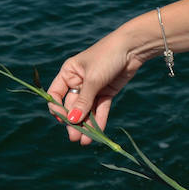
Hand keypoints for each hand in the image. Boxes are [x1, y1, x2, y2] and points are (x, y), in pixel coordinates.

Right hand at [46, 27, 144, 144]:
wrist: (132, 48)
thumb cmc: (107, 57)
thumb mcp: (93, 79)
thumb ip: (83, 101)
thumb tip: (72, 120)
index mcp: (68, 72)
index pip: (56, 94)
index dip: (57, 108)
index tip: (62, 120)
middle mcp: (78, 81)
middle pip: (72, 105)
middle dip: (74, 121)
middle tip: (75, 137)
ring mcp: (93, 87)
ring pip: (87, 110)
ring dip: (86, 125)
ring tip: (86, 141)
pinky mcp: (107, 92)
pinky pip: (100, 108)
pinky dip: (99, 120)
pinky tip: (98, 133)